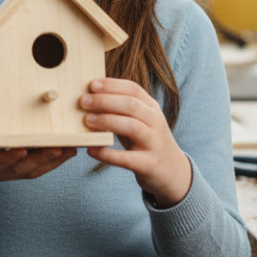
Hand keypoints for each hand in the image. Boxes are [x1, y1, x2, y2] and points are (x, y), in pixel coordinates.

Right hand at [0, 73, 75, 202]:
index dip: (9, 157)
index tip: (22, 150)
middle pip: (22, 167)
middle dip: (40, 158)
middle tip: (57, 148)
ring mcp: (12, 173)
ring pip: (35, 170)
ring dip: (54, 160)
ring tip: (71, 147)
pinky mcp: (22, 172)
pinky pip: (40, 169)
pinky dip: (56, 162)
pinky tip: (70, 150)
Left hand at [80, 78, 191, 207]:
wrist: (173, 171)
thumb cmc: (147, 141)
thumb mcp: (140, 120)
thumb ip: (121, 109)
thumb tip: (90, 96)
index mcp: (152, 108)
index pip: (133, 89)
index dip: (112, 85)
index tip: (91, 84)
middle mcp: (156, 122)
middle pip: (131, 105)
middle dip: (105, 101)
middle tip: (83, 101)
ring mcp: (154, 143)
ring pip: (132, 127)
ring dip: (107, 121)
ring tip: (87, 121)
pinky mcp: (149, 164)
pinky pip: (127, 158)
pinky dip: (107, 154)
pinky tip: (91, 150)